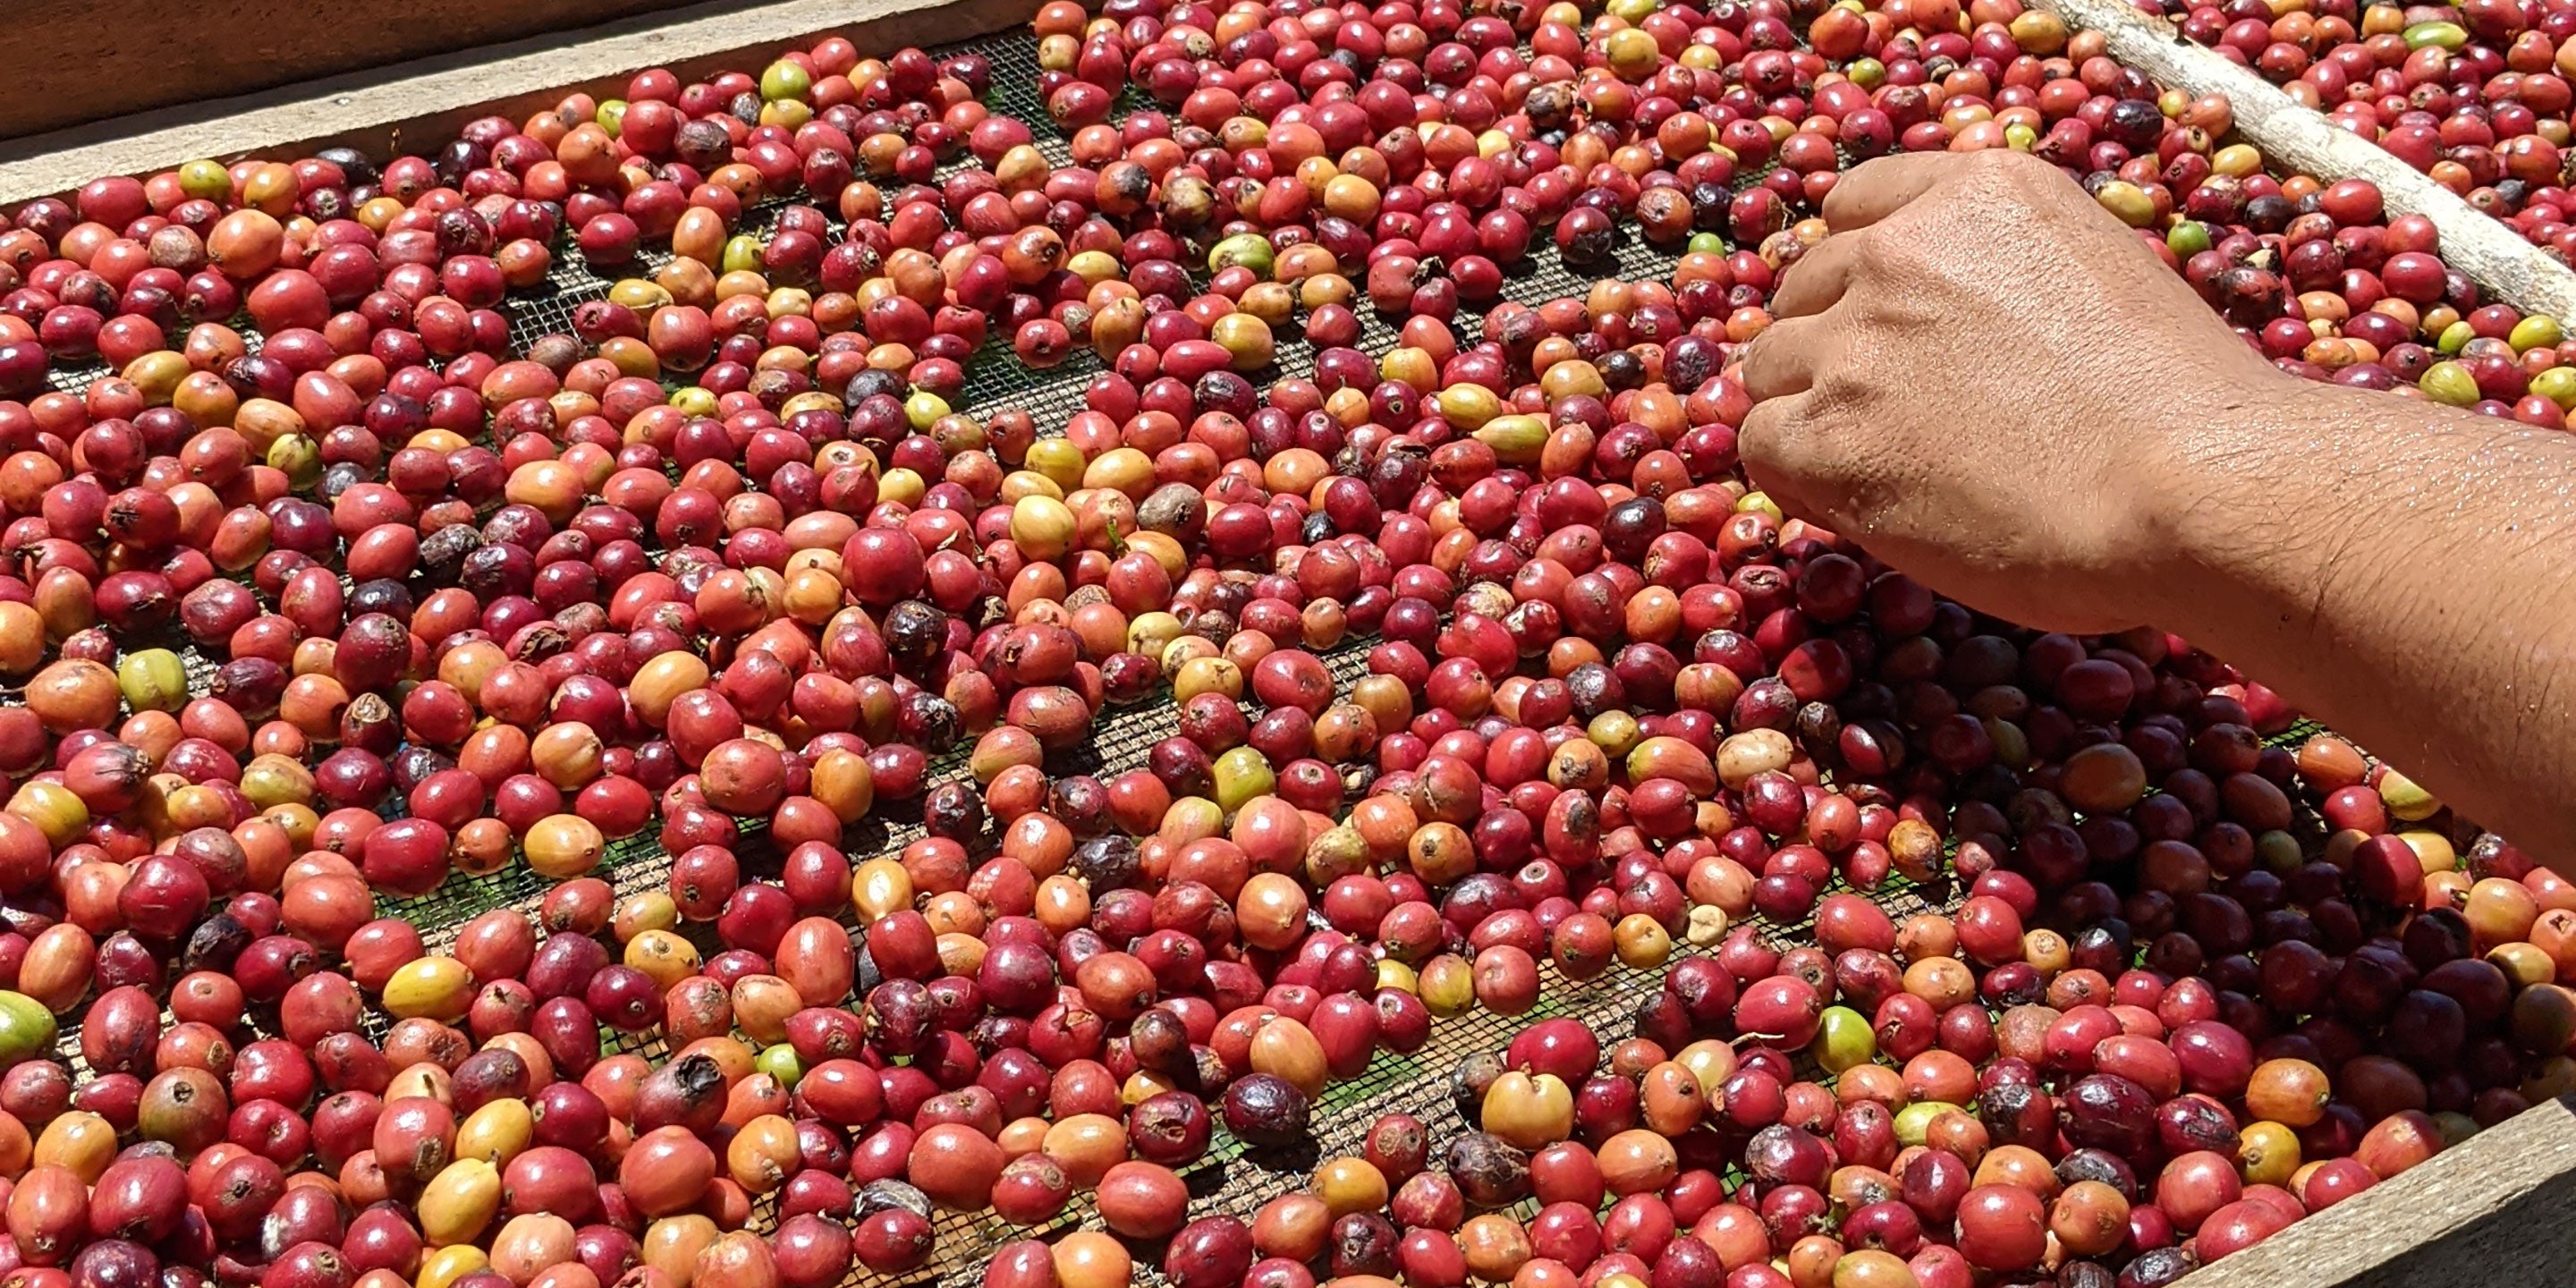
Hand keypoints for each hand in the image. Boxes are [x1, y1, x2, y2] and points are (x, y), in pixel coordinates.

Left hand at [1735, 149, 2288, 632]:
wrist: (2194, 488)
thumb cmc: (2182, 413)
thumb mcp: (2101, 281)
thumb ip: (2009, 279)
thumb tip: (1956, 329)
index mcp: (1983, 195)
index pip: (1859, 207)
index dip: (1862, 273)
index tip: (1887, 324)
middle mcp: (1904, 249)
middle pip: (1807, 290)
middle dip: (1836, 346)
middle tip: (1897, 414)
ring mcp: (1856, 339)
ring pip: (1771, 366)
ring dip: (1809, 410)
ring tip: (1890, 465)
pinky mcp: (1827, 434)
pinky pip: (1762, 443)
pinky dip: (1797, 477)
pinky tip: (1860, 504)